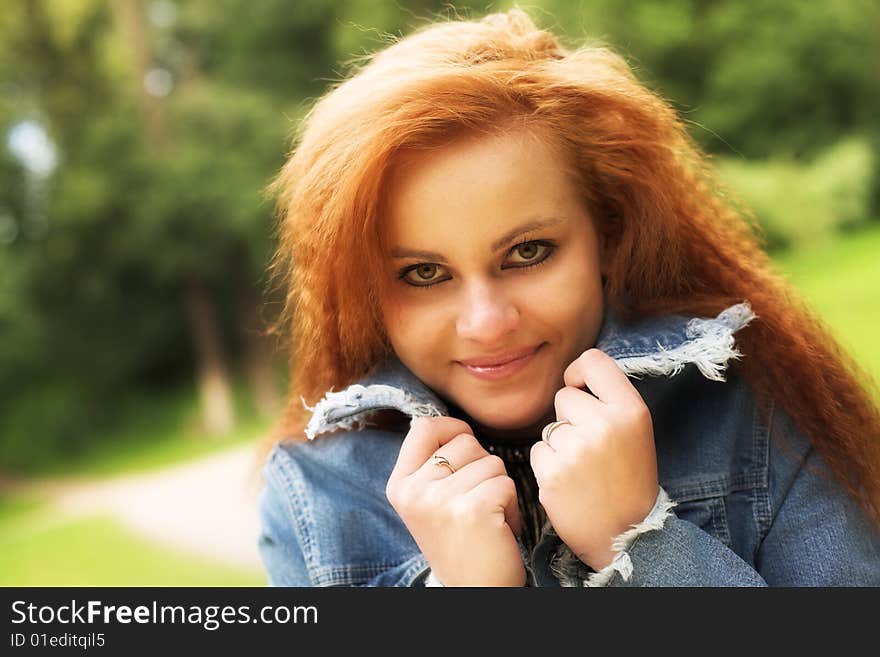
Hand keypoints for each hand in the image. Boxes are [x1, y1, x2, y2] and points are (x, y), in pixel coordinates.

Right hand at [386, 416, 525, 585]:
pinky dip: (511, 505)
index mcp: (399, 485)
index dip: (451, 428)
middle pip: (465, 443)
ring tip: (487, 517)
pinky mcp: (471, 509)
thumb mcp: (428, 503)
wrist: (474, 591)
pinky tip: (499, 528)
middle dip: (482, 466)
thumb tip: (445, 424)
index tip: (465, 444)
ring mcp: (440, 500)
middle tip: (476, 501)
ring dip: (499, 488)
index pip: (423, 427)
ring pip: (492, 462)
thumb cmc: (459, 543)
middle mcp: (414, 491)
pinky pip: (506, 483)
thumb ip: (431, 466)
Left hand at [530, 348, 658, 570]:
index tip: (580, 390)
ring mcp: (577, 447)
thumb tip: (574, 377)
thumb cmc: (629, 481)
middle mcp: (605, 423)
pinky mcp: (553, 470)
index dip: (579, 373)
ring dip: (559, 445)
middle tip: (592, 449)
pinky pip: (538, 451)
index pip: (593, 360)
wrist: (627, 535)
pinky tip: (569, 483)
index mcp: (631, 409)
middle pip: (565, 397)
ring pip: (549, 426)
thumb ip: (609, 401)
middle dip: (570, 418)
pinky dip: (548, 465)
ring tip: (583, 470)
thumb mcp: (635, 432)